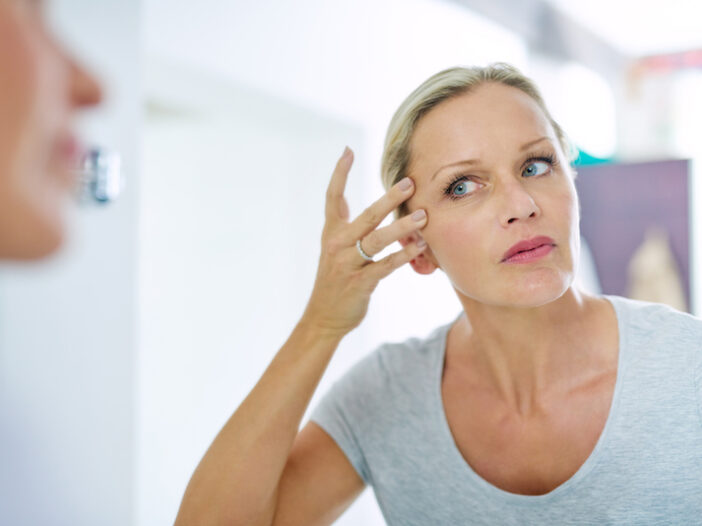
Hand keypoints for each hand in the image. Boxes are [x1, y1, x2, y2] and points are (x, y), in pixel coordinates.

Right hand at [300, 146, 427, 337]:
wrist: (323, 317)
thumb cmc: (335, 281)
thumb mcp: (334, 250)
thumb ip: (348, 227)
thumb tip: (361, 204)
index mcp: (331, 233)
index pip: (332, 197)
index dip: (339, 174)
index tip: (347, 151)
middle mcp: (337, 245)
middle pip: (365, 216)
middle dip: (388, 199)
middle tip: (409, 182)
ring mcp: (348, 264)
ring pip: (377, 240)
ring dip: (401, 228)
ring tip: (423, 216)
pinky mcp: (360, 283)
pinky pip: (385, 266)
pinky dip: (403, 256)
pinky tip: (420, 247)